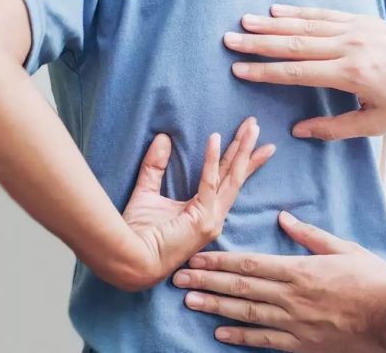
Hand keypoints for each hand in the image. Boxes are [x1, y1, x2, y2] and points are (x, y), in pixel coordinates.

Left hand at [122, 117, 274, 289]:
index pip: (227, 180)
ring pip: (232, 177)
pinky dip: (212, 159)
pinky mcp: (203, 219)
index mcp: (205, 213)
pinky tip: (215, 137)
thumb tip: (163, 138)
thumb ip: (155, 167)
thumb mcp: (147, 193)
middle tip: (256, 125)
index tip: (252, 140)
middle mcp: (214, 216)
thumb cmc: (136, 234)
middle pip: (236, 176)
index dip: (240, 160)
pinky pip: (210, 182)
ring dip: (242, 149)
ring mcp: (212, 219)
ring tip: (251, 127)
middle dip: (247, 149)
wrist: (129, 260)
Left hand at [173, 211, 385, 352]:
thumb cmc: (372, 279)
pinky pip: (265, 340)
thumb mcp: (344, 248)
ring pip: (247, 314)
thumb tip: (284, 217)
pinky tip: (220, 333)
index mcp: (300, 270)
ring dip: (216, 307)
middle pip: (241, 288)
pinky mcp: (302, 343)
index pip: (251, 264)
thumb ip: (310, 235)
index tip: (197, 258)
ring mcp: (295, 322)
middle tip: (179, 278)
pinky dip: (241, 337)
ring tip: (190, 302)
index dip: (220, 261)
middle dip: (207, 282)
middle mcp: (291, 296)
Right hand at [224, 5, 385, 140]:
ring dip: (272, 24)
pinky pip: (323, 14)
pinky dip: (298, 12)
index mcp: (351, 75)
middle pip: (295, 44)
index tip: (239, 71)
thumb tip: (299, 131)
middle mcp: (349, 47)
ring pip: (305, 25)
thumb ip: (336, 128)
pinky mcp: (360, 20)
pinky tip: (277, 11)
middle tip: (229, 41)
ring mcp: (354, 30)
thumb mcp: (377, 124)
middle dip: (259, 44)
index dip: (267, 72)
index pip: (298, 73)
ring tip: (244, 23)